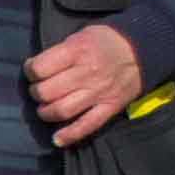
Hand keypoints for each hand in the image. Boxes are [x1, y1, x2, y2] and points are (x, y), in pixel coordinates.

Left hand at [24, 22, 147, 145]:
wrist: (144, 49)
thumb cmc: (107, 40)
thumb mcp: (82, 34)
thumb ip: (61, 51)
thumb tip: (38, 69)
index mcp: (78, 50)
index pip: (40, 68)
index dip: (30, 71)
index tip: (33, 72)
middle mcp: (87, 72)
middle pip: (46, 91)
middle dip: (36, 93)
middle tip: (39, 90)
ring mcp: (99, 92)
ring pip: (61, 110)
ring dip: (46, 113)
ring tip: (45, 108)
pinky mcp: (111, 106)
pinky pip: (87, 126)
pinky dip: (69, 136)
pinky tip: (57, 139)